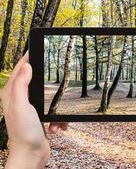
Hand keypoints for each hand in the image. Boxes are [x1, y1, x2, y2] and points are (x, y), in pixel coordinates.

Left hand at [1, 52, 65, 168]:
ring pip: (48, 96)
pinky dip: (58, 118)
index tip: (36, 47)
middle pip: (35, 80)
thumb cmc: (24, 132)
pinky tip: (57, 126)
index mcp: (12, 94)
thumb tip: (27, 66)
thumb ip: (21, 85)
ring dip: (56, 106)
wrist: (31, 154)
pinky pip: (54, 110)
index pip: (20, 69)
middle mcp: (20, 99)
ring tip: (55, 118)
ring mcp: (31, 108)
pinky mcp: (40, 116)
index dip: (28, 57)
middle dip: (48, 82)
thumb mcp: (21, 105)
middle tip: (57, 77)